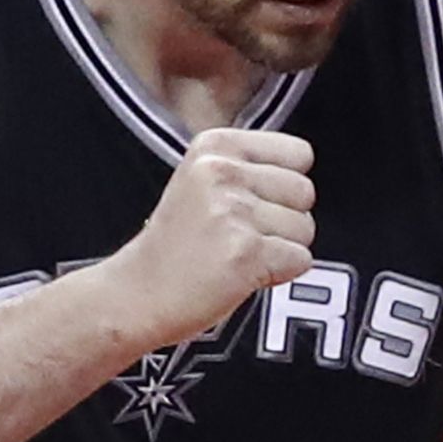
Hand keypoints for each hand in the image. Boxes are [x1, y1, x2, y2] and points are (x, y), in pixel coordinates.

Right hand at [111, 128, 314, 347]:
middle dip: (285, 220)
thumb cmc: (172, 248)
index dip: (284, 186)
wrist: (137, 295)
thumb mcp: (201, 183)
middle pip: (305, 191)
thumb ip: (249, 170)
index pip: (299, 153)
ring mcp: (234, 212)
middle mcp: (223, 172)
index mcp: (214, 146)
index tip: (254, 204)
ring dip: (281, 250)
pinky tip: (243, 274)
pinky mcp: (246, 252)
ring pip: (306, 229)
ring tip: (238, 255)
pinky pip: (300, 260)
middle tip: (242, 236)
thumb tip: (304, 174)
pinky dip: (280, 274)